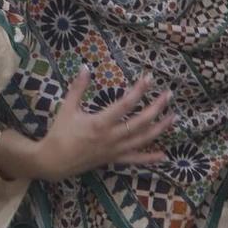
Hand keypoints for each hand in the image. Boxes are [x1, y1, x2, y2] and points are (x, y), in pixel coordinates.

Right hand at [31, 71, 174, 179]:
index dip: (139, 90)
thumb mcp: (67, 108)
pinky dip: (150, 158)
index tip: (149, 78)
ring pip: (143, 139)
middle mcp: (112, 137)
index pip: (125, 104)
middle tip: (168, 95)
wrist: (54, 160)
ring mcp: (115, 150)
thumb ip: (78, 87)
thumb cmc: (60, 133)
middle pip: (140, 121)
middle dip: (157, 107)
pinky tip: (164, 155)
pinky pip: (135, 159)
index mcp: (100, 123)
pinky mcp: (114, 159)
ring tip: (173, 117)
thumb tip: (86, 67)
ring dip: (160, 128)